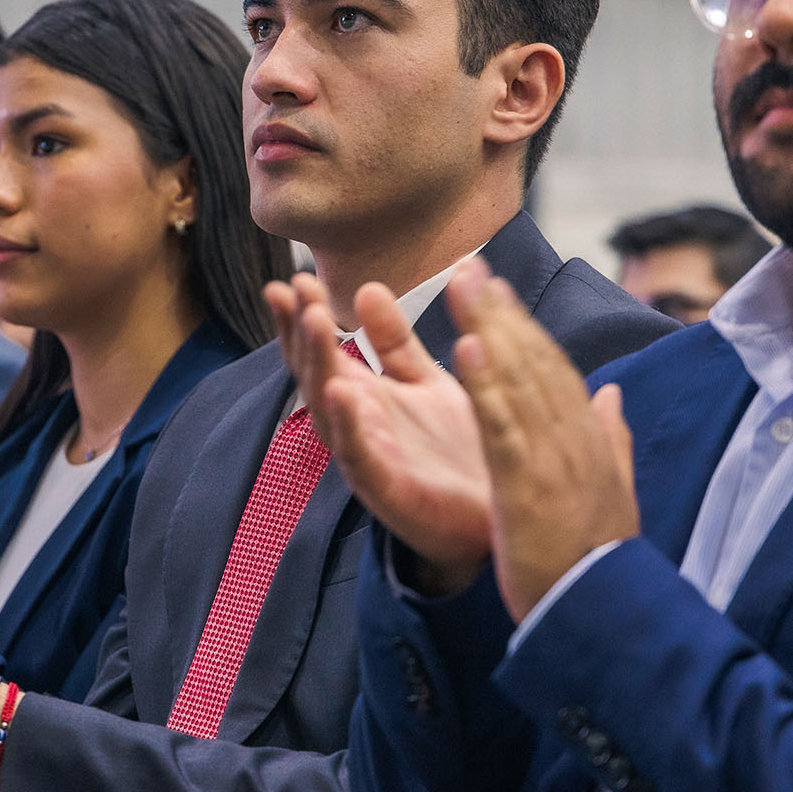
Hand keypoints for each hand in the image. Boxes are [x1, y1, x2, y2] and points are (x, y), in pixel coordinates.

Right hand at [269, 268, 493, 594]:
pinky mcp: (389, 493)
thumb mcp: (424, 382)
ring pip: (328, 411)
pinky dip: (347, 426)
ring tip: (315, 321)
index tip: (292, 278)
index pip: (321, 352)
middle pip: (315, 375)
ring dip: (318, 364)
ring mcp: (367, 459)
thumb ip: (393, 341)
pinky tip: (341, 393)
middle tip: (296, 290)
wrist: (499, 513)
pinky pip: (360, 457)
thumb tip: (366, 287)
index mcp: (363, 398)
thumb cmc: (455, 450)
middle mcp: (355, 427)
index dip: (303, 317)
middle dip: (302, 332)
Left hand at [450, 269, 639, 621]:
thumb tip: (613, 394)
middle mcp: (574, 439)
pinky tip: (467, 349)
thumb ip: (611, 437)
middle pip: (534, 362)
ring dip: (491, 330)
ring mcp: (552, 460)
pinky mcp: (528, 486)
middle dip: (500, 313)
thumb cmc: (600, 560)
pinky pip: (504, 427)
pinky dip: (487, 386)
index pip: (553, 370)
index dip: (523, 327)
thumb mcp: (614, 491)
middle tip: (471, 269)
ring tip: (466, 288)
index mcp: (588, 440)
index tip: (495, 291)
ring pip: (519, 382)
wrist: (605, 615)